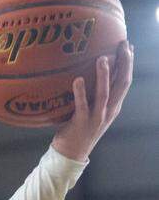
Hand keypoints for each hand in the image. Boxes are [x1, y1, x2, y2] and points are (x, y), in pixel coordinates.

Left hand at [52, 40, 133, 161]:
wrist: (71, 154)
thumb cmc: (79, 128)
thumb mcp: (93, 110)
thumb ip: (96, 95)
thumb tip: (90, 73)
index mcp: (114, 106)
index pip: (126, 81)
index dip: (129, 63)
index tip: (129, 46)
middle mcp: (110, 110)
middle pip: (123, 84)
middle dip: (125, 63)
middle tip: (122, 45)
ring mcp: (97, 117)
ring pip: (105, 94)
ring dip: (104, 75)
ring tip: (102, 58)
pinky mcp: (82, 123)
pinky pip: (82, 105)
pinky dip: (80, 92)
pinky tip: (77, 79)